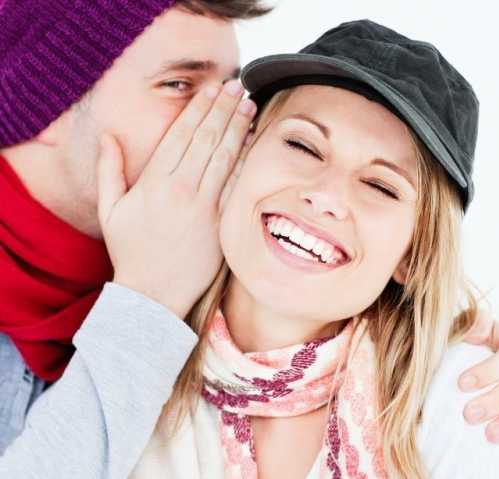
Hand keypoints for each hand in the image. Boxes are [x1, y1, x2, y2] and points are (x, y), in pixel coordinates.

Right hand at [96, 80, 256, 317]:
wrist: (152, 295)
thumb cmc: (130, 251)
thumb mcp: (111, 210)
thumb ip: (110, 170)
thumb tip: (108, 136)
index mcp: (155, 182)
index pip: (181, 134)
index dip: (199, 108)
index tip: (212, 88)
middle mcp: (182, 190)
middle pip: (207, 139)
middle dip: (223, 109)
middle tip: (238, 86)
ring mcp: (205, 207)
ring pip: (225, 158)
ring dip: (238, 127)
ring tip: (249, 104)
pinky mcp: (221, 224)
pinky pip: (236, 186)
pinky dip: (246, 161)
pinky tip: (253, 142)